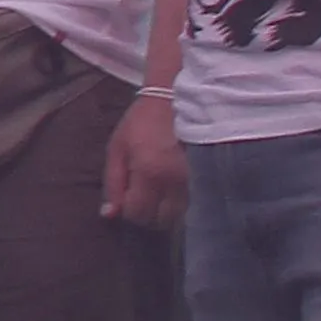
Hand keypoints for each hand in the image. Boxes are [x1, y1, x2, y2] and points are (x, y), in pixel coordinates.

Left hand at [106, 91, 187, 229]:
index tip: (130, 199)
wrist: (176, 99)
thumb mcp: (117, 148)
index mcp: (150, 173)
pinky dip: (186, 204)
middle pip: (162, 221)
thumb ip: (113, 183)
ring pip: (182, 216)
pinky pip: (196, 204)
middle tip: (146, 196)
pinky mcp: (210, 177)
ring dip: (169, 211)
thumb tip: (109, 215)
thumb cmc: (141, 122)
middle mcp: (176, 182)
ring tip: (161, 192)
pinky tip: (177, 190)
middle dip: (151, 214)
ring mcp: (197, 181)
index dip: (131, 212)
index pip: (138, 214)